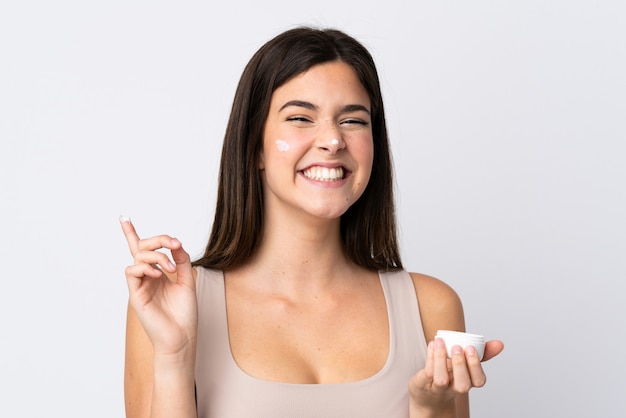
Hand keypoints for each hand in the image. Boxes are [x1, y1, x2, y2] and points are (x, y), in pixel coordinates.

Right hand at [120, 217, 197, 356]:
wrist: (182, 338)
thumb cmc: (184, 314)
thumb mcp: (188, 281)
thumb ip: (182, 261)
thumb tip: (176, 243)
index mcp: (158, 274)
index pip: (143, 250)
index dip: (131, 233)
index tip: (123, 217)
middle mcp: (147, 278)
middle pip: (142, 248)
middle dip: (158, 239)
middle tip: (174, 244)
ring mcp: (140, 286)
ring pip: (138, 256)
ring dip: (158, 256)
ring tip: (172, 269)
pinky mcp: (136, 295)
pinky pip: (132, 271)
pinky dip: (146, 267)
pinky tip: (159, 275)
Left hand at [408, 338, 503, 414]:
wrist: (428, 396)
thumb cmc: (450, 376)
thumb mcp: (466, 365)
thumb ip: (482, 354)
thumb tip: (499, 344)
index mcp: (468, 382)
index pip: (478, 381)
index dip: (475, 366)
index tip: (471, 348)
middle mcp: (454, 388)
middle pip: (463, 385)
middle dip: (461, 365)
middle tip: (458, 347)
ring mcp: (438, 388)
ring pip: (442, 380)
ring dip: (441, 359)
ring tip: (440, 343)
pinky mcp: (424, 384)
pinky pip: (427, 373)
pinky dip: (430, 357)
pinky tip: (432, 345)